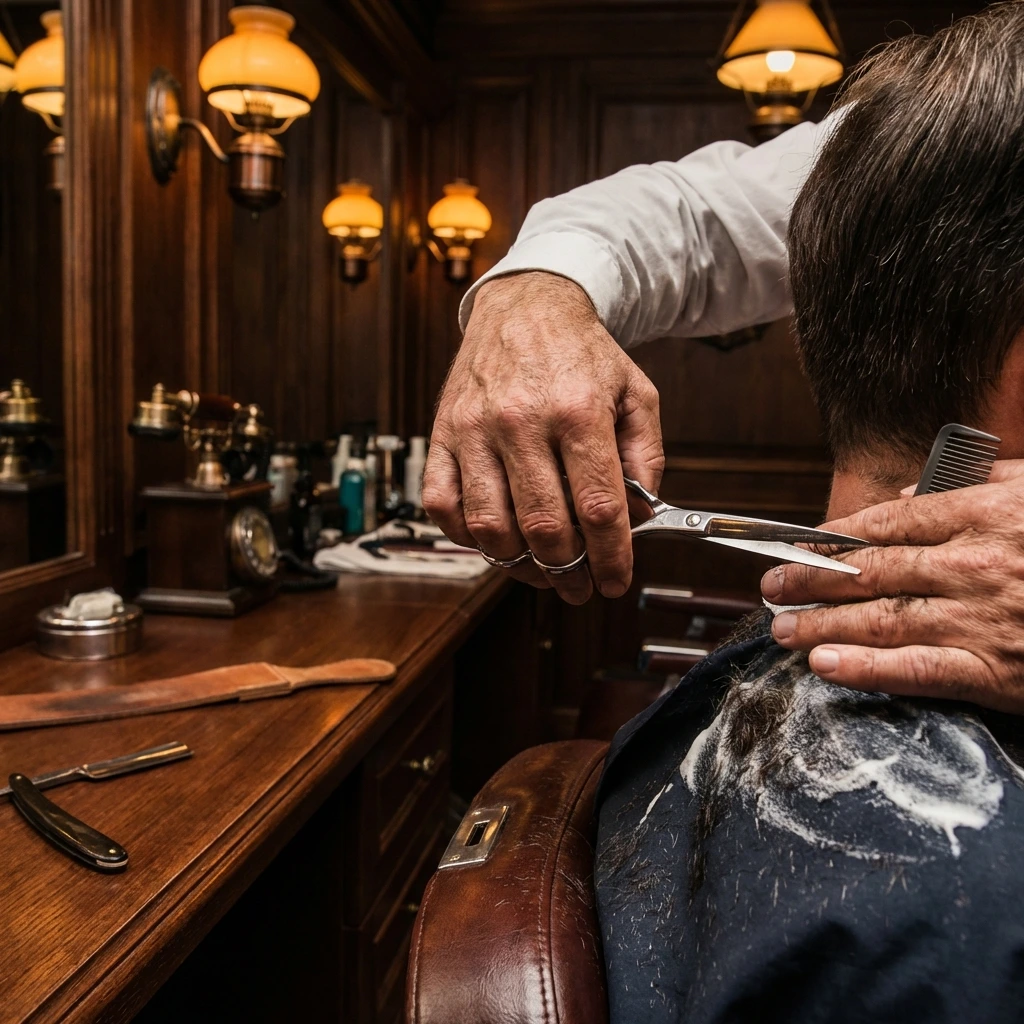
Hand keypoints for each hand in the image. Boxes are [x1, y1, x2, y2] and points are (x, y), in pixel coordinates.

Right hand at [422, 271, 662, 604]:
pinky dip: (466, 537)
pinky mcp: (441, 434)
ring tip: (541, 570)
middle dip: (568, 572)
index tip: (615, 581)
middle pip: (544, 526)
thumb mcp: (636, 393)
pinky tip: (495, 540)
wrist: (525, 305)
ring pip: (489, 527)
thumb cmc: (580, 353)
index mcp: (577, 410)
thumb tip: (636, 519)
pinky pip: (442, 505)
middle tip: (580, 584)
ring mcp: (474, 429)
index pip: (597, 508)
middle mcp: (521, 421)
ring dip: (519, 564)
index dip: (611, 557)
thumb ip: (646, 458)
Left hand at [761, 461, 1023, 712]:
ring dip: (820, 625)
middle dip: (811, 580)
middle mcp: (973, 565)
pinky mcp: (997, 672)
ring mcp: (982, 620)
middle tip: (771, 587)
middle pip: (870, 572)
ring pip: (880, 619)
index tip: (798, 545)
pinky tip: (824, 667)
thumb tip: (906, 497)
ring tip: (780, 628)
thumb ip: (971, 483)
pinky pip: (918, 670)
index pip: (885, 525)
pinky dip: (866, 670)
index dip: (832, 538)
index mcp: (984, 514)